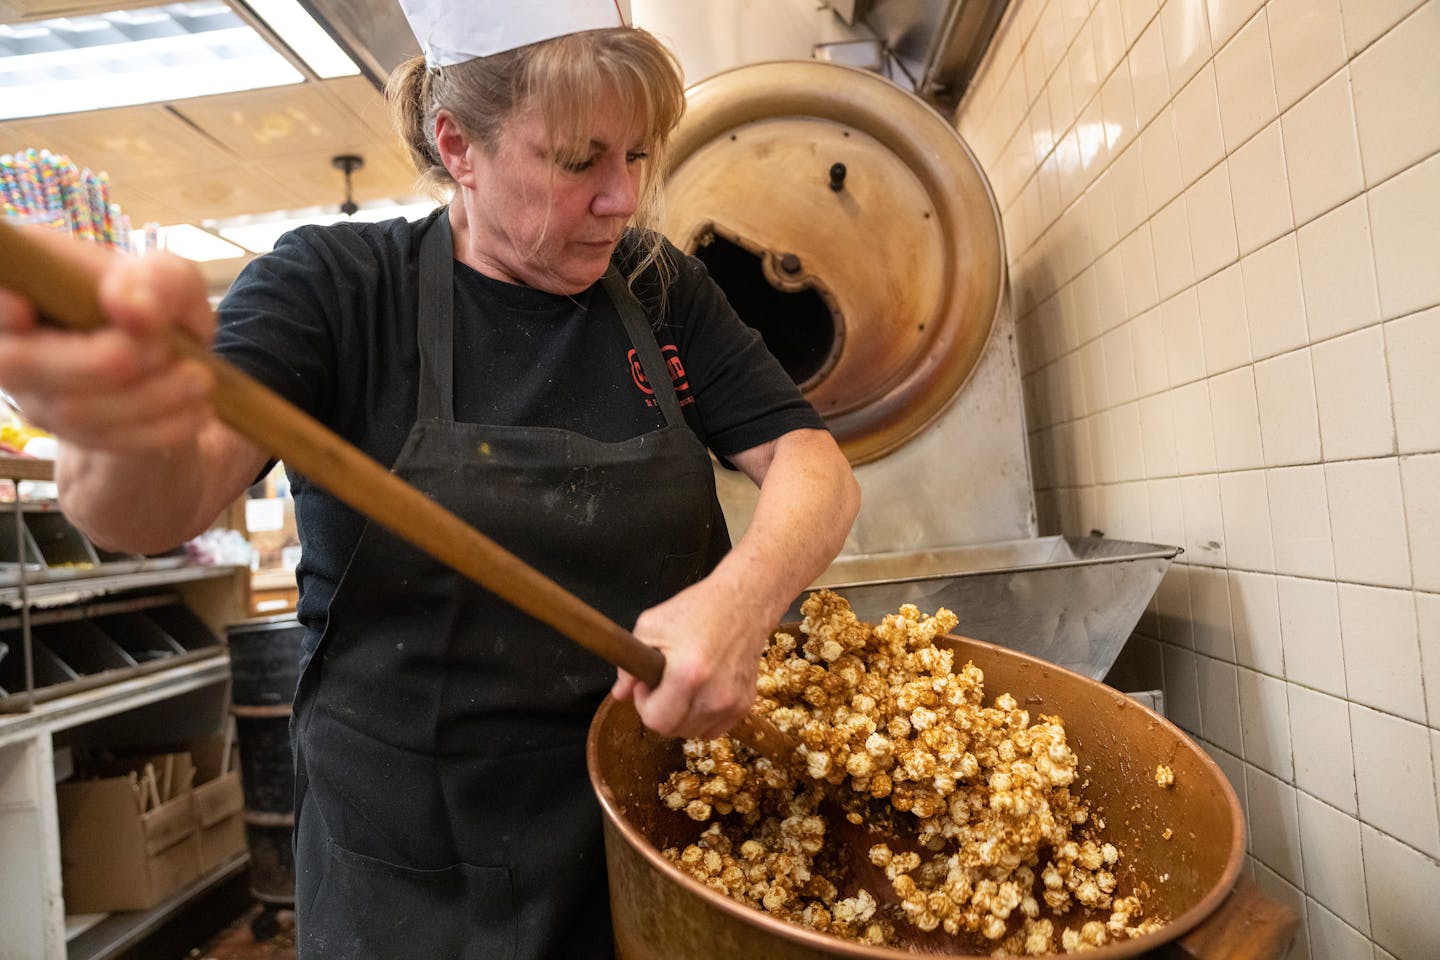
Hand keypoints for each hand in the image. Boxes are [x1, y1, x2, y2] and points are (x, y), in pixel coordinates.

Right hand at [0, 229, 215, 450]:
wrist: (173, 364)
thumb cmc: (156, 305)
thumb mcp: (172, 281)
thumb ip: (158, 281)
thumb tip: (130, 308)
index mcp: (21, 286)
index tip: (22, 309)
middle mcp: (11, 343)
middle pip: (18, 363)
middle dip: (95, 361)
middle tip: (161, 348)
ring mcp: (36, 395)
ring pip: (70, 411)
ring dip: (146, 397)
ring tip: (198, 377)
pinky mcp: (72, 435)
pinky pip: (106, 443)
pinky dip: (162, 427)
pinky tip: (199, 408)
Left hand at [611, 573, 776, 739]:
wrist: (745, 603)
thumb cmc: (696, 609)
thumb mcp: (651, 625)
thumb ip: (628, 664)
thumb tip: (619, 695)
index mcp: (688, 674)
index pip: (655, 720)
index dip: (643, 704)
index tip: (647, 682)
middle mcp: (714, 696)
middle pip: (672, 731)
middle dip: (660, 710)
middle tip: (663, 683)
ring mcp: (733, 703)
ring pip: (692, 733)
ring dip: (681, 715)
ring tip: (684, 685)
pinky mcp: (746, 705)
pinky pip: (714, 729)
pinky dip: (702, 717)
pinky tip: (701, 691)